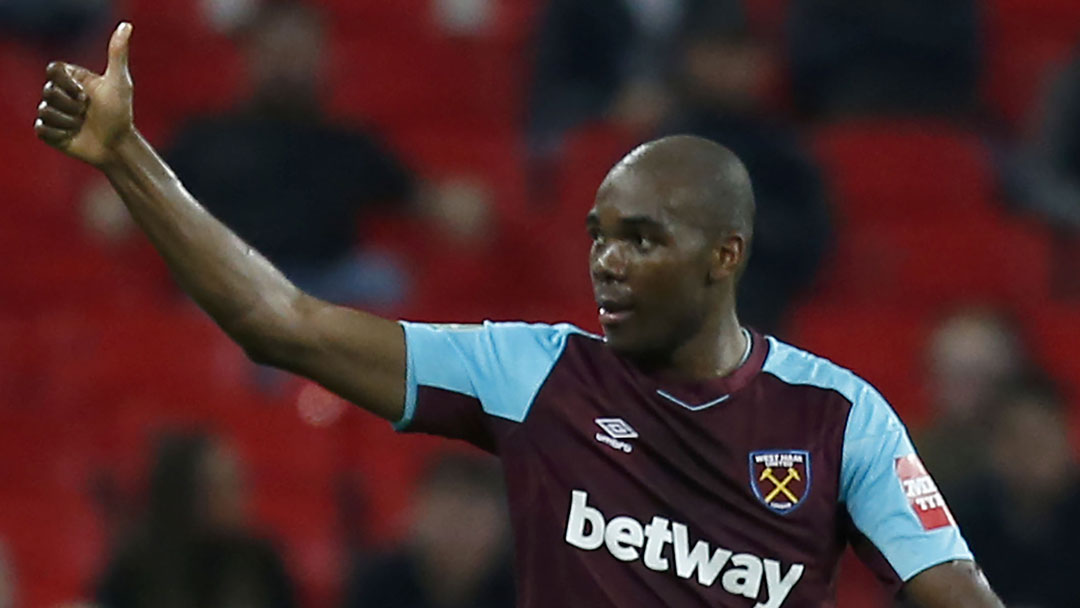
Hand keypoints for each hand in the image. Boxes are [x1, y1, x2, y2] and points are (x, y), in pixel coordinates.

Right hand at [35, 22, 134, 166]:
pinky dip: (60, 134)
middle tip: (87, 112)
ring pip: (44, 111)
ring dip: (68, 121)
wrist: (118, 146)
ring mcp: (53, 113)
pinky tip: (74, 136)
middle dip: (72, 105)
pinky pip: (42, 129)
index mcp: (72, 79)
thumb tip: (126, 25)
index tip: (85, 94)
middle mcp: (60, 93)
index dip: (66, 83)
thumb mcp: (120, 83)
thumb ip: (117, 54)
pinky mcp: (49, 132)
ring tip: (83, 125)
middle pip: (47, 91)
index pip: (52, 70)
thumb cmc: (121, 113)